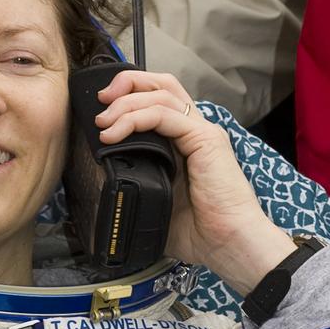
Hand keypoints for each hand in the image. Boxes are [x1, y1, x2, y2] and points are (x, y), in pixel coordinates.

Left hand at [94, 69, 294, 293]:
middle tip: (101, 103)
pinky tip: (115, 134)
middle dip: (126, 84)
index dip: (129, 95)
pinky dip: (136, 118)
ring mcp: (202, 133)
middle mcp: (196, 131)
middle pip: (162, 84)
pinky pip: (165, 115)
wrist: (228, 244)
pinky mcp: (205, 140)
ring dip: (126, 103)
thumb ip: (136, 187)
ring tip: (103, 123)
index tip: (103, 111)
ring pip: (161, 94)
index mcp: (185, 142)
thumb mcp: (156, 203)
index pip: (159, 99)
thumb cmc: (200, 232)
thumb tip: (105, 190)